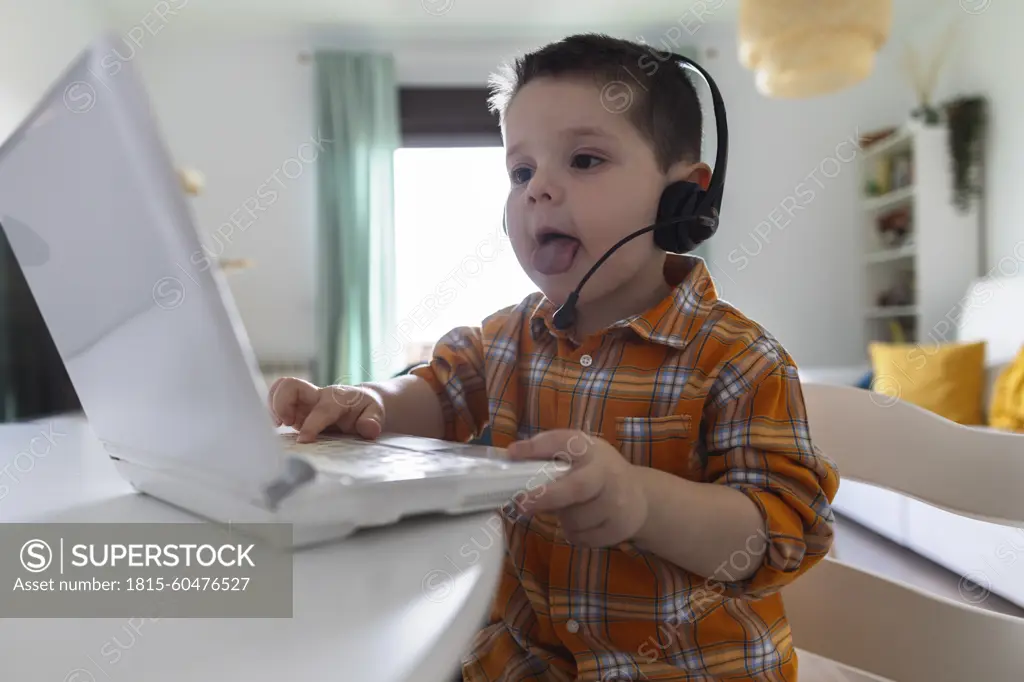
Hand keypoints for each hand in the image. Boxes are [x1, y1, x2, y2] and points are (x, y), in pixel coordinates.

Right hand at [268, 377, 384, 442]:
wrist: (362, 401)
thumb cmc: (367, 409)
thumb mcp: (376, 414)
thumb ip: (373, 420)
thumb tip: (369, 429)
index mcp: (336, 399)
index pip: (320, 409)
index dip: (311, 425)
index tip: (303, 440)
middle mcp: (316, 396)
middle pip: (290, 385)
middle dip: (281, 403)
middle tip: (283, 423)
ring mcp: (304, 402)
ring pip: (279, 391)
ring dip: (272, 407)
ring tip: (276, 425)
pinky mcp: (296, 411)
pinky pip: (277, 402)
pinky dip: (271, 412)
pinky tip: (276, 426)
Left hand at [507, 429, 647, 547]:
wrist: (641, 497)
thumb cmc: (598, 473)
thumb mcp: (581, 456)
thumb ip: (551, 457)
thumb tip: (510, 460)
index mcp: (590, 449)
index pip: (564, 442)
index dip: (538, 448)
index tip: (513, 453)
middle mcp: (606, 473)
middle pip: (575, 488)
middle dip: (546, 497)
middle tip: (521, 504)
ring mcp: (616, 502)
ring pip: (573, 519)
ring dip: (562, 519)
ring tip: (571, 509)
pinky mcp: (619, 527)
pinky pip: (581, 537)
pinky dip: (573, 533)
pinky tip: (585, 522)